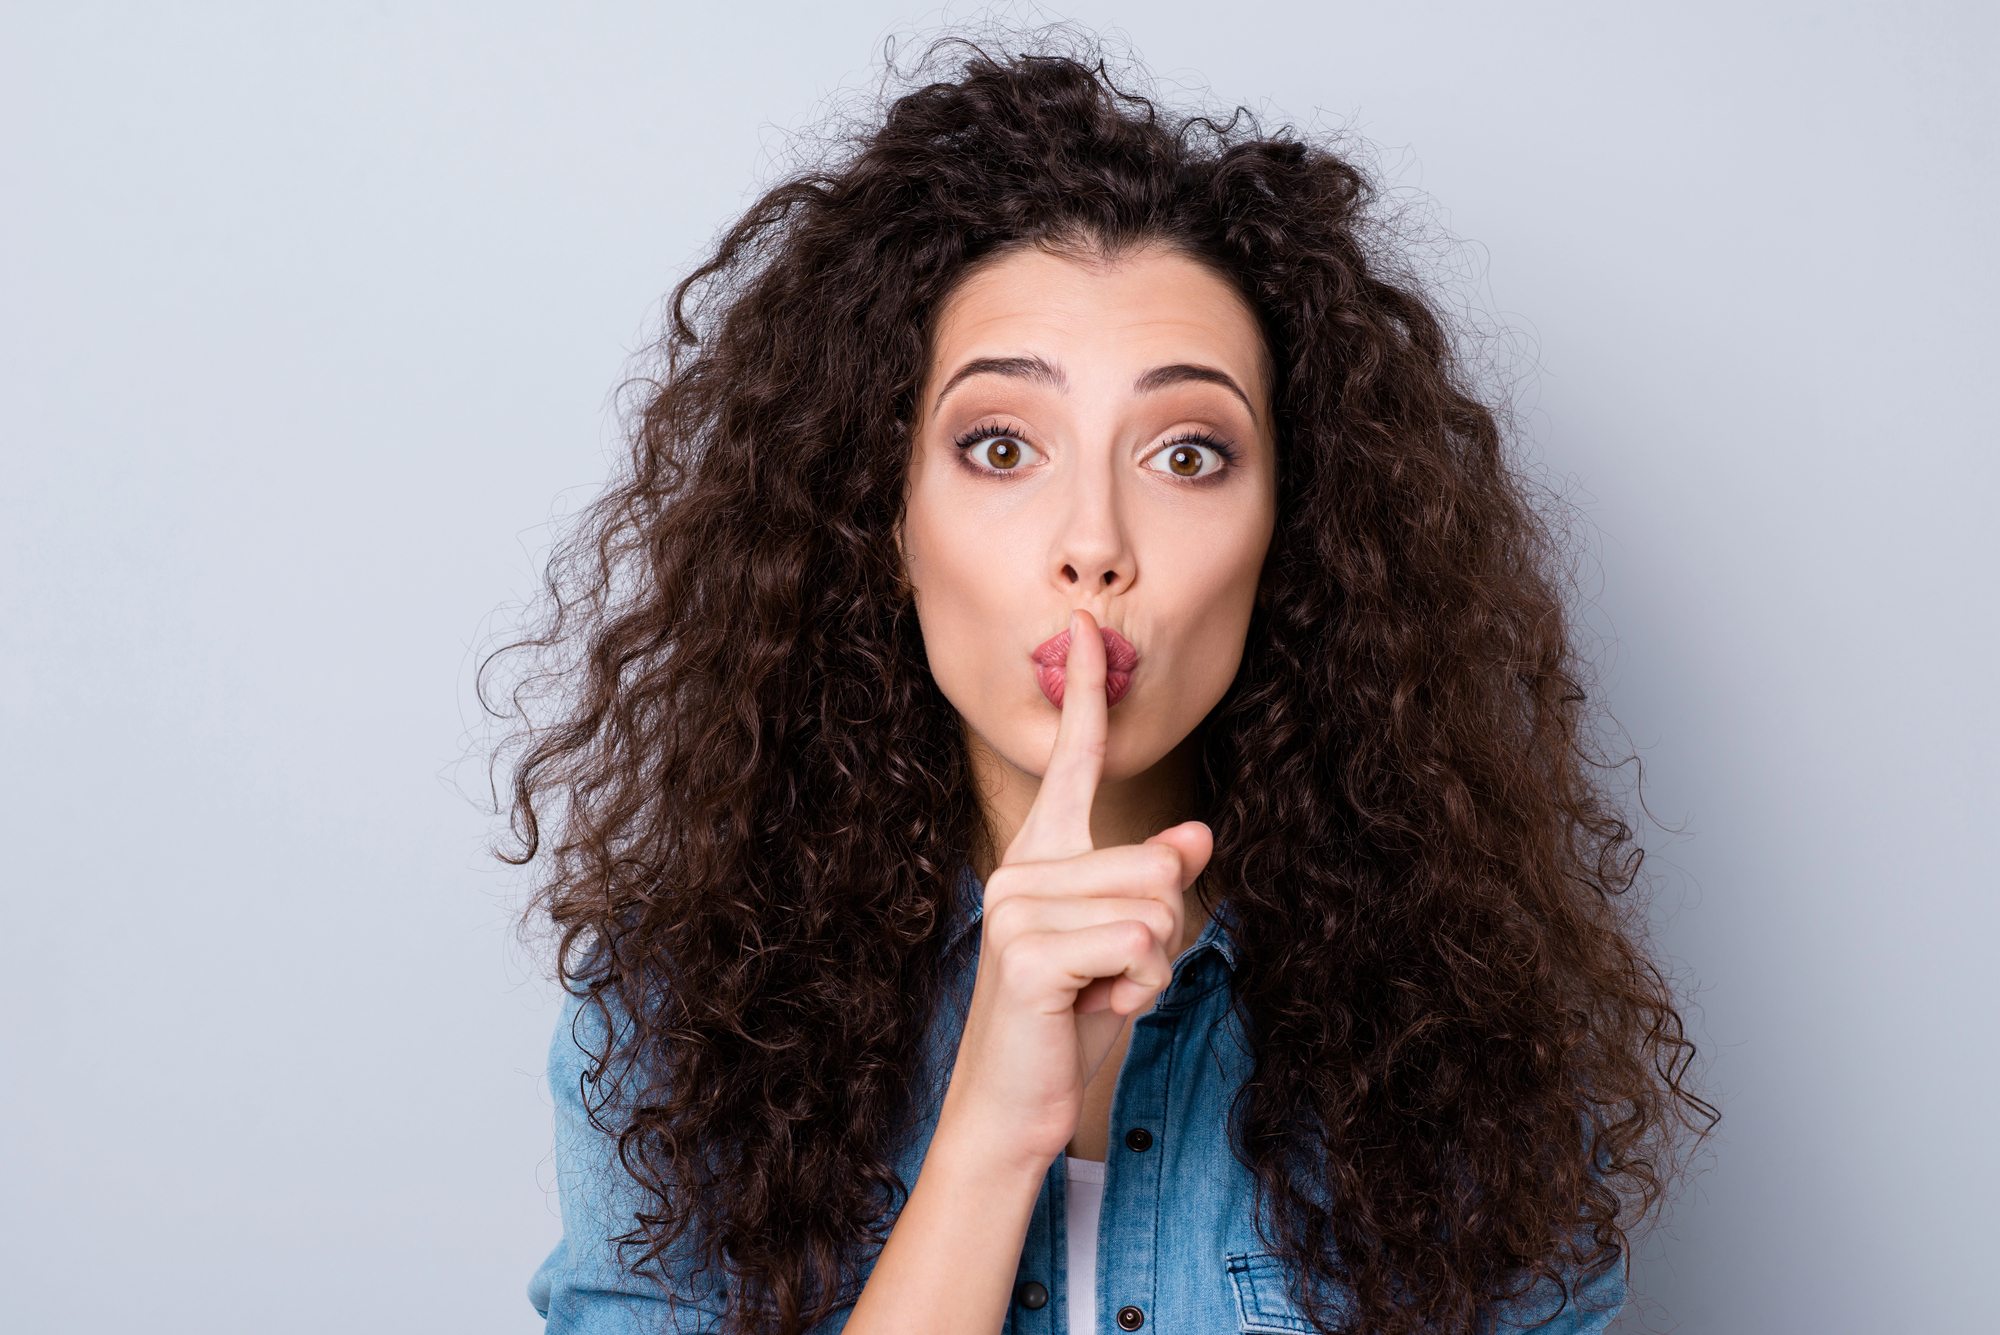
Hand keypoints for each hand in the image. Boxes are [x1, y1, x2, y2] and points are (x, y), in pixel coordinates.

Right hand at [939, 608, 1213, 1173]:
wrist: (1013, 1101)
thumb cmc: (1068, 1016)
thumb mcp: (1124, 943)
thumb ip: (1151, 884)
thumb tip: (1198, 833)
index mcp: (1042, 856)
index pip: (1071, 760)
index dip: (1084, 693)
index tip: (1089, 626)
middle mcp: (1022, 870)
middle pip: (1157, 860)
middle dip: (1161, 928)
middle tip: (1109, 971)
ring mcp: (1018, 909)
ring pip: (1155, 902)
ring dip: (1151, 963)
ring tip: (1098, 988)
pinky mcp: (1029, 954)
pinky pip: (1139, 946)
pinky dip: (1138, 987)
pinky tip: (1091, 1008)